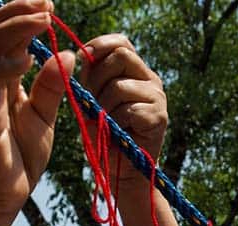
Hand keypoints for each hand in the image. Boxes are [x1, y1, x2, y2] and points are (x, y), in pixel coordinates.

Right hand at [0, 0, 74, 213]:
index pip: (2, 34)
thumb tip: (67, 53)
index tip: (50, 6)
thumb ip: (51, 85)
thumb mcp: (44, 115)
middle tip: (47, 4)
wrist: (5, 193)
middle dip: (17, 11)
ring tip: (42, 21)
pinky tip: (29, 58)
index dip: (22, 14)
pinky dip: (7, 66)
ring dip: (14, 28)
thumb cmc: (21, 156)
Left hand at [79, 34, 167, 186]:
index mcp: (133, 71)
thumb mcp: (90, 102)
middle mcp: (149, 79)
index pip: (120, 42)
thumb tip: (79, 55)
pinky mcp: (159, 117)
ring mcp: (157, 97)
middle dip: (96, 79)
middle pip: (120, 56)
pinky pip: (128, 110)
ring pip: (120, 86)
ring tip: (105, 124)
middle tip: (92, 103)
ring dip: (103, 108)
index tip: (83, 62)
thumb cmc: (103, 136)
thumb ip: (88, 79)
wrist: (120, 171)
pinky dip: (115, 124)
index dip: (99, 46)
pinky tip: (118, 133)